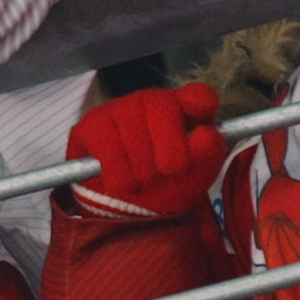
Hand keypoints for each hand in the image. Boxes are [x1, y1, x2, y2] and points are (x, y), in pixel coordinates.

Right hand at [65, 83, 224, 216]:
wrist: (123, 202)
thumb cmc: (166, 182)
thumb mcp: (195, 174)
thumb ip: (207, 154)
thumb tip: (206, 134)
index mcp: (185, 106)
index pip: (199, 97)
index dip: (201, 109)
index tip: (203, 133)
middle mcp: (152, 100)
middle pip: (169, 130)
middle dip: (168, 163)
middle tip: (163, 172)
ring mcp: (120, 107)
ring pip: (139, 149)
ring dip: (143, 177)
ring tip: (141, 177)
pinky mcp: (92, 123)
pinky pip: (112, 159)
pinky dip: (121, 180)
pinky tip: (120, 176)